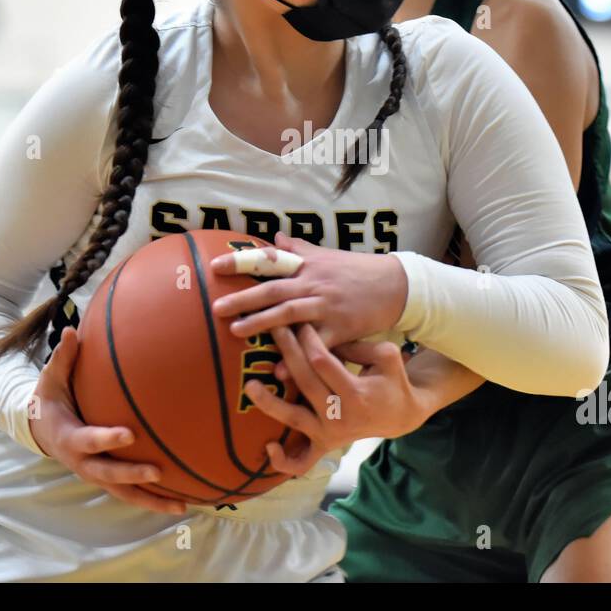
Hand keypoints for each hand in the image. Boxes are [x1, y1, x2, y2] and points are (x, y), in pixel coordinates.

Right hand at [30, 327, 185, 515]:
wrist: (40, 430)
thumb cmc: (51, 400)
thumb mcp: (50, 380)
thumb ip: (63, 358)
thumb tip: (71, 330)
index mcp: (69, 438)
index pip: (89, 440)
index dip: (107, 439)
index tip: (129, 434)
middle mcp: (82, 462)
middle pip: (108, 475)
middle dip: (132, 475)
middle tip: (158, 472)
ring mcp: (96, 474)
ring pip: (124, 493)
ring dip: (151, 501)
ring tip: (181, 507)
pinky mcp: (108, 480)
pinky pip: (131, 494)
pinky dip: (154, 500)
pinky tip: (183, 502)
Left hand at [209, 232, 407, 348]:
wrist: (395, 285)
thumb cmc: (357, 270)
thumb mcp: (327, 255)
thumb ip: (299, 249)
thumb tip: (274, 238)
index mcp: (307, 266)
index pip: (268, 261)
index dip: (241, 262)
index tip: (215, 267)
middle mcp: (313, 284)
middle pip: (273, 290)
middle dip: (243, 298)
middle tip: (216, 307)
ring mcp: (326, 307)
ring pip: (290, 315)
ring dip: (262, 324)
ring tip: (236, 331)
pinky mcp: (340, 329)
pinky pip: (315, 346)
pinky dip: (297, 359)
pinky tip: (279, 371)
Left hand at [244, 323, 426, 477]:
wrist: (401, 416)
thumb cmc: (392, 380)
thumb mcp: (386, 356)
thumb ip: (356, 346)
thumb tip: (322, 335)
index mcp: (356, 394)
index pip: (322, 362)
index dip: (307, 340)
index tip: (299, 323)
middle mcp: (340, 417)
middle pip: (304, 382)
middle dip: (287, 352)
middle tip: (274, 329)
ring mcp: (329, 435)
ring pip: (293, 420)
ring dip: (269, 403)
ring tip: (249, 385)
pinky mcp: (323, 446)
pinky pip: (300, 463)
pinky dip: (283, 460)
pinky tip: (269, 444)